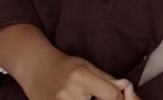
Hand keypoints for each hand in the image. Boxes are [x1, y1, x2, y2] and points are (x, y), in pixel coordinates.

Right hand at [19, 52, 134, 99]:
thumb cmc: (65, 66)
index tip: (114, 95)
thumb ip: (108, 79)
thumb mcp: (87, 66)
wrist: (36, 69)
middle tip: (95, 95)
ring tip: (85, 97)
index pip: (112, 95)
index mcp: (79, 77)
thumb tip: (127, 87)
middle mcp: (67, 93)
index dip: (118, 97)